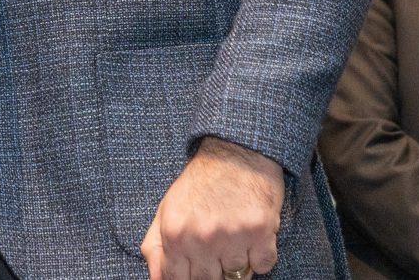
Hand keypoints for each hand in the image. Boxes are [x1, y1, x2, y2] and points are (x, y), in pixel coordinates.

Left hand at [140, 136, 284, 279]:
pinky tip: (252, 234)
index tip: (196, 270)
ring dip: (238, 262)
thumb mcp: (167, 209)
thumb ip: (155, 247)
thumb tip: (155, 279)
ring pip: (239, 277)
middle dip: (213, 271)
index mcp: (174, 234)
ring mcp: (232, 237)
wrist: (236, 152)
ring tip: (234, 236)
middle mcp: (201, 238)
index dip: (187, 279)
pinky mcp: (261, 232)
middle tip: (216, 249)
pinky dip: (261, 255)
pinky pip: (263, 265)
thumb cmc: (200, 182)